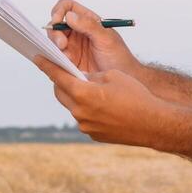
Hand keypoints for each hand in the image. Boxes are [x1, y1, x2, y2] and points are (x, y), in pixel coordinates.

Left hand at [33, 57, 175, 147]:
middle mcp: (79, 112)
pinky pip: (84, 118)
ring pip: (73, 106)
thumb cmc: (136, 95)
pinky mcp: (93, 135)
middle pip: (61, 93)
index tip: (37, 57)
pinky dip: (87, 109)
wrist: (153, 124)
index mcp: (82, 93)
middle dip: (61, 81)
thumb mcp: (112, 76)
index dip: (46, 65)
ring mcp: (85, 126)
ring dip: (77, 96)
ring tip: (90, 89)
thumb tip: (80, 78)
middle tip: (66, 72)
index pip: (57, 76)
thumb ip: (91, 76)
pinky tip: (102, 105)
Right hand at [46, 0, 141, 76]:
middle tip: (62, 45)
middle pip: (56, 24)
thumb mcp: (106, 39)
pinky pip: (56, 57)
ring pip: (54, 41)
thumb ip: (89, 26)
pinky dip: (57, 59)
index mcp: (87, 21)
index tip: (57, 21)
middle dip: (55, 33)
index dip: (59, 11)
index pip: (67, 7)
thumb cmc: (120, 58)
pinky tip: (68, 64)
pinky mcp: (69, 61)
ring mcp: (72, 47)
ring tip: (68, 57)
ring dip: (56, 47)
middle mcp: (78, 32)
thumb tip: (70, 16)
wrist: (124, 79)